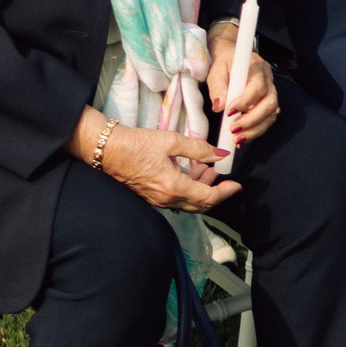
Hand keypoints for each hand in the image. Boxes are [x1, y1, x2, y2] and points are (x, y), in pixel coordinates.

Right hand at [74, 109, 238, 211]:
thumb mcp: (171, 141)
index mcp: (174, 187)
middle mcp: (167, 200)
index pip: (208, 198)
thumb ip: (199, 149)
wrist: (108, 150)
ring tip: (207, 168)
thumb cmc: (138, 144)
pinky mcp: (152, 196)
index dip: (225, 193)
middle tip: (222, 176)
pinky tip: (190, 171)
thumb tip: (220, 155)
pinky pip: (177, 199)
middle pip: (200, 205)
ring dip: (201, 189)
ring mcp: (158, 200)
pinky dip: (189, 188)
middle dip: (215, 192)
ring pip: (188, 202)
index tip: (237, 185)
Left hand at [205, 24, 280, 145]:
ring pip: (271, 114)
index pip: (258, 86)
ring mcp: (270, 92)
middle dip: (252, 120)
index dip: (246, 101)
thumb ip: (218, 86)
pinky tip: (242, 138)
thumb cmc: (223, 61)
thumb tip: (219, 107)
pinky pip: (267, 120)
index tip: (229, 112)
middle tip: (233, 130)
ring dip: (255, 129)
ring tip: (237, 140)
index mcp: (257, 67)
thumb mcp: (216, 69)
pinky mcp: (267, 103)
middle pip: (270, 102)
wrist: (231, 56)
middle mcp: (268, 79)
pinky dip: (256, 131)